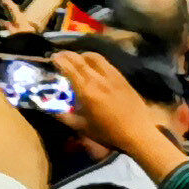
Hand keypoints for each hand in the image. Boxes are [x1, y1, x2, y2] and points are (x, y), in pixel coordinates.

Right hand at [51, 49, 170, 157]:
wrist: (137, 133)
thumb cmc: (108, 133)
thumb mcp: (83, 128)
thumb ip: (65, 117)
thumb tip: (50, 110)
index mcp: (86, 91)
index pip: (69, 68)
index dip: (59, 60)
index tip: (52, 59)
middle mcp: (98, 79)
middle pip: (79, 59)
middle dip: (67, 54)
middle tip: (60, 56)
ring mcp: (111, 76)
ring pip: (94, 57)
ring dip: (82, 55)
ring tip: (78, 58)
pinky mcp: (122, 78)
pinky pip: (106, 63)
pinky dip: (96, 60)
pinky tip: (95, 66)